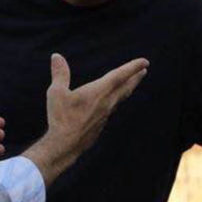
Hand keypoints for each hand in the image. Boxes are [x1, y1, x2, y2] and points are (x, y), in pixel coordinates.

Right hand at [23, 54, 147, 185]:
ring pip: (120, 98)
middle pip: (125, 87)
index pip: (119, 75)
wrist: (65, 145)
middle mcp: (107, 102)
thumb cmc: (61, 118)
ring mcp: (105, 115)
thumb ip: (60, 73)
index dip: (133, 67)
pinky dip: (116, 100)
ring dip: (128, 88)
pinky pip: (112, 108)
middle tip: (144, 70)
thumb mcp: (56, 93)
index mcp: (99, 92)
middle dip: (135, 77)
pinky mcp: (101, 124)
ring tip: (131, 83)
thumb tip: (56, 56)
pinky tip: (112, 102)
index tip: (145, 61)